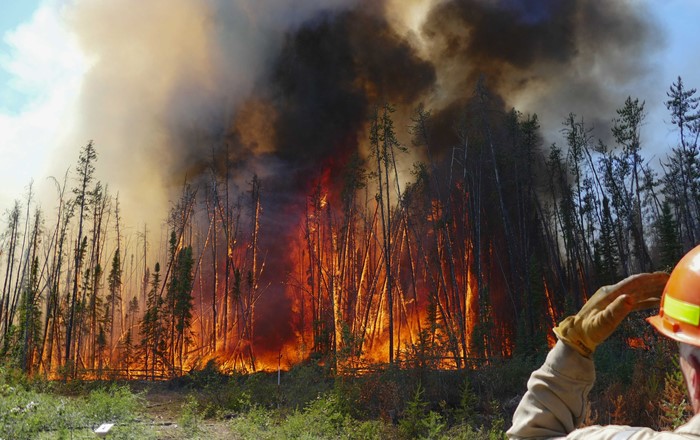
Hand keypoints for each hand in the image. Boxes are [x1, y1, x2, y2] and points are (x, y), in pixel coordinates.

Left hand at [553, 272, 668, 356]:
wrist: (577, 334)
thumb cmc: (589, 329)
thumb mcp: (602, 322)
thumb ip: (615, 310)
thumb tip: (629, 298)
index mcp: (610, 293)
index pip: (634, 282)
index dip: (650, 278)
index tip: (665, 276)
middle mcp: (612, 293)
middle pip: (637, 285)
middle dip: (654, 282)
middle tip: (673, 282)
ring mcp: (612, 298)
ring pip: (637, 292)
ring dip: (652, 291)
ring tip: (668, 291)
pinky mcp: (614, 305)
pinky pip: (633, 300)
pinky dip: (645, 300)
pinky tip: (655, 303)